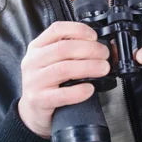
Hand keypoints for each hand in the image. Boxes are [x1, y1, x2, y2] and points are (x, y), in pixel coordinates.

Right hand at [18, 21, 109, 137]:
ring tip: (103, 69)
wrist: (33, 111)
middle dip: (89, 49)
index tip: (94, 36)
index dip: (78, 30)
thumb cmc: (48, 83)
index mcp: (37, 47)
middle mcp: (33, 61)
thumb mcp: (55, 62)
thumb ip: (75, 52)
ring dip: (88, 67)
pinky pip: (62, 94)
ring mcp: (34, 81)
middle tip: (104, 55)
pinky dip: (79, 91)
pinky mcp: (38, 100)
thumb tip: (109, 48)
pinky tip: (90, 89)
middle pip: (63, 48)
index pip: (56, 29)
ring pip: (63, 69)